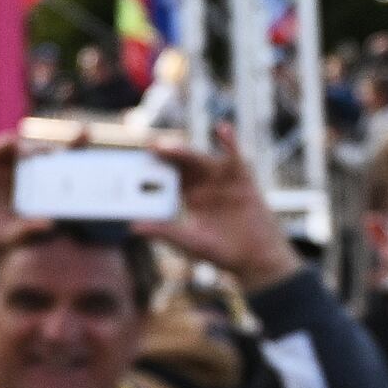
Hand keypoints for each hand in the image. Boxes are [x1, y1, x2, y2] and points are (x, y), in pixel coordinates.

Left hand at [145, 133, 298, 287]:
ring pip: (199, 159)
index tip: (131, 166)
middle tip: (146, 149)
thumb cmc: (221, 251)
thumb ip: (165, 232)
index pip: (166, 177)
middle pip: (179, 164)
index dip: (151, 170)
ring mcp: (221, 178)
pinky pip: (234, 156)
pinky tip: (222, 129)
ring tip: (165, 148)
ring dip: (182, 151)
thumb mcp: (190, 242)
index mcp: (187, 195)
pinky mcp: (241, 178)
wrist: (255, 258)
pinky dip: (230, 141)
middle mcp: (202, 182)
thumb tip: (133, 227)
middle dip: (163, 155)